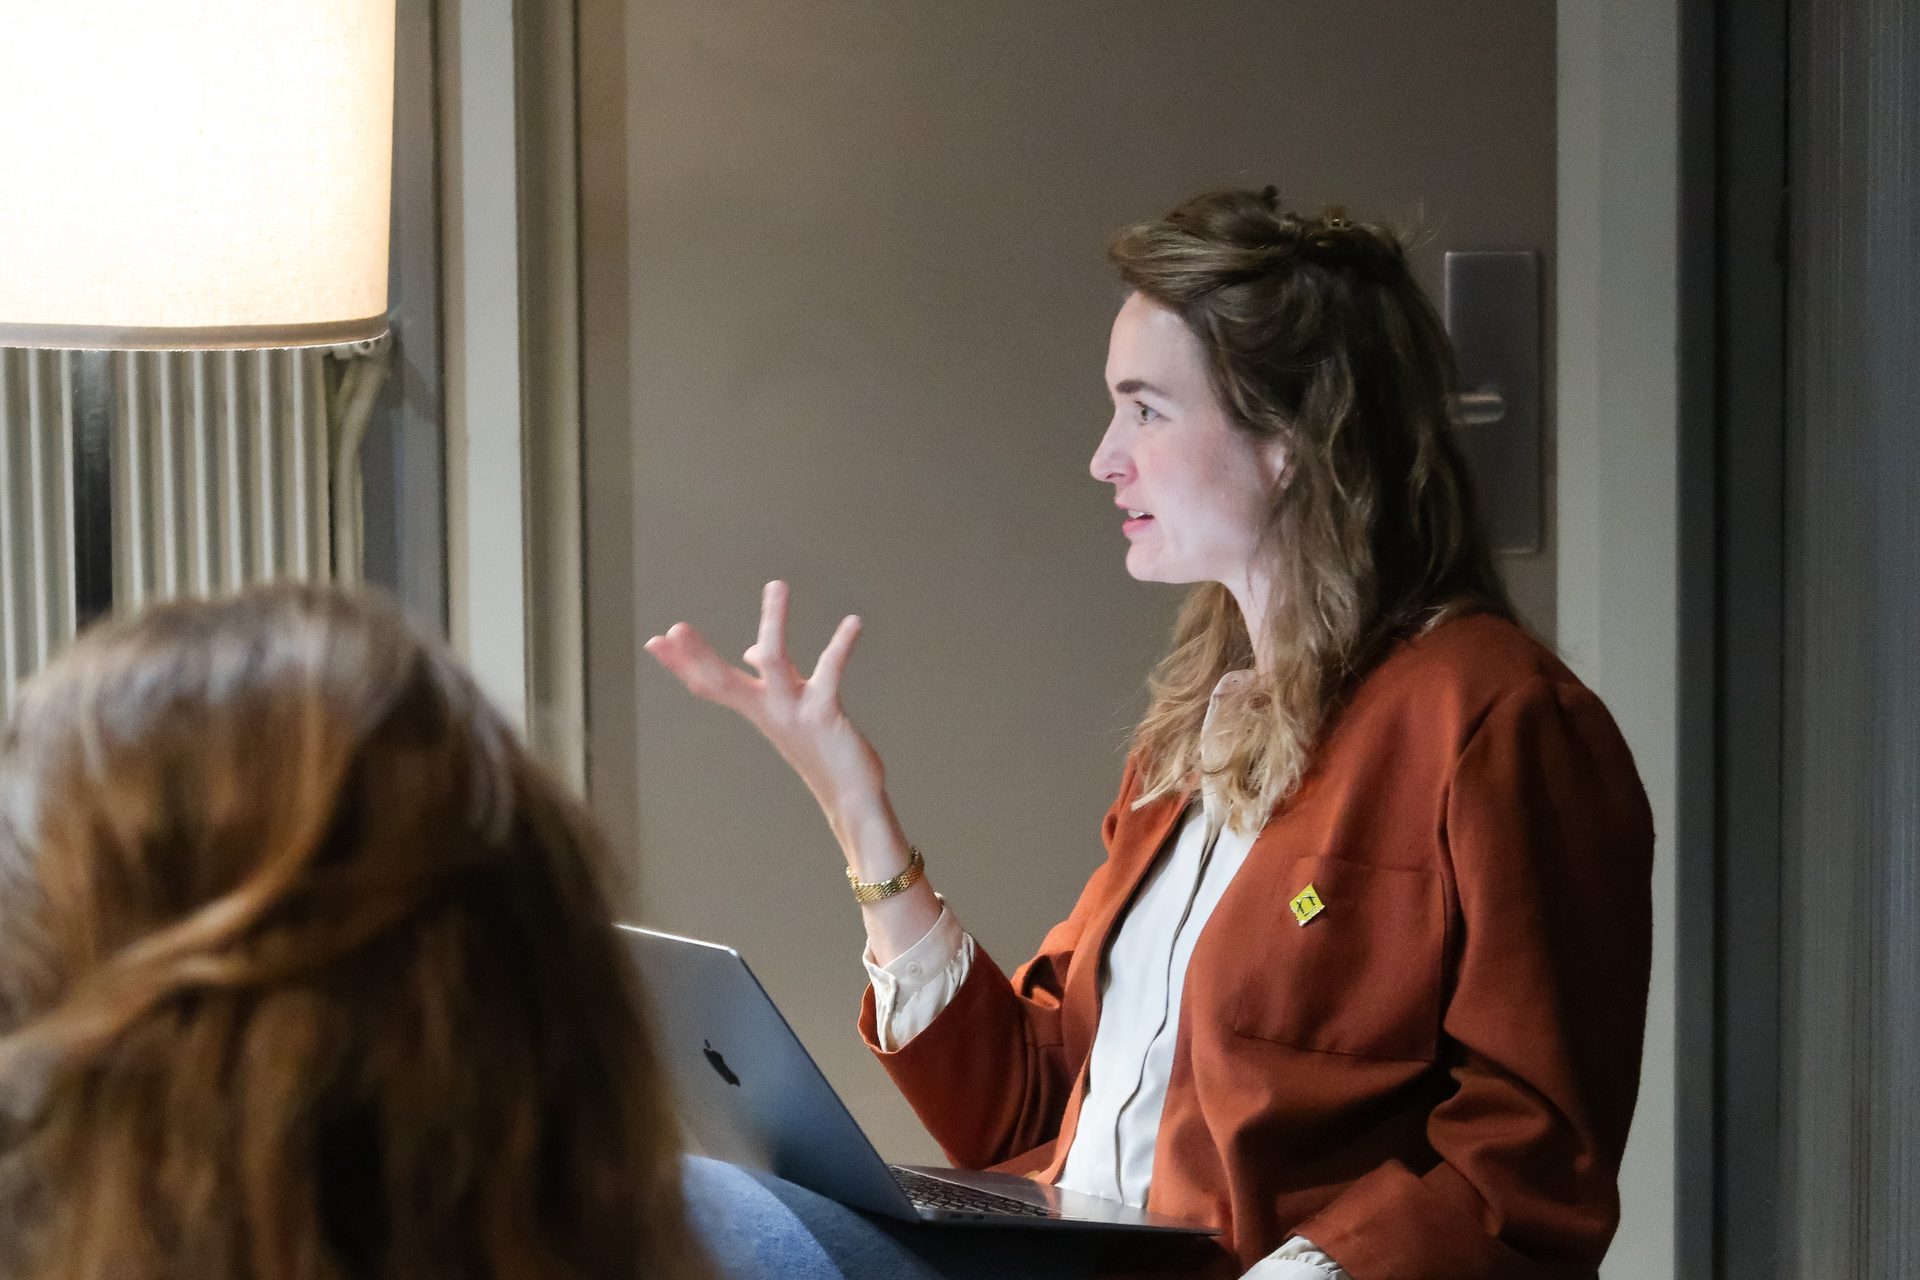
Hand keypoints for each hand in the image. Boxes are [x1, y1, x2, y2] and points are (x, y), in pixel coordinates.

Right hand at [644, 581, 885, 830]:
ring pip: (773, 660)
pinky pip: (830, 671)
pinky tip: (854, 622)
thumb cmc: (821, 749)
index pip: (710, 684)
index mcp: (757, 708)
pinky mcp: (823, 714)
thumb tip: (750, 651)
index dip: (682, 664)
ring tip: (777, 584)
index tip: (655, 642)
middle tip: (675, 628)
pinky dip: (841, 644)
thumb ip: (770, 678)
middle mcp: (768, 710)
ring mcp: (793, 712)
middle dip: (698, 655)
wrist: (850, 795)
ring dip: (774, 621)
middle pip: (722, 680)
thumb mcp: (788, 709)